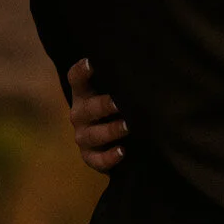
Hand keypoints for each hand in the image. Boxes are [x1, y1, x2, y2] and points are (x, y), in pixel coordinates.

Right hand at [66, 58, 126, 173]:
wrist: (122, 139)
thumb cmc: (122, 105)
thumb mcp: (119, 91)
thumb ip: (125, 81)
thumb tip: (148, 65)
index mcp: (84, 93)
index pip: (76, 79)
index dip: (81, 71)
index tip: (91, 63)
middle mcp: (80, 114)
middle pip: (87, 108)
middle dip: (103, 105)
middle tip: (119, 103)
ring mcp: (83, 136)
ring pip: (92, 135)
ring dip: (110, 131)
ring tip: (128, 126)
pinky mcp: (90, 157)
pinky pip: (96, 159)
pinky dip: (109, 157)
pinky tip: (122, 152)